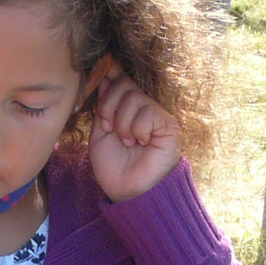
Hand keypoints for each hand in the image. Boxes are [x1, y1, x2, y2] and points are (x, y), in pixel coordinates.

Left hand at [88, 69, 181, 202]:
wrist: (128, 192)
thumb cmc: (114, 167)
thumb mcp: (99, 133)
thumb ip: (102, 106)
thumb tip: (104, 77)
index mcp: (125, 108)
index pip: (119, 78)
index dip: (109, 73)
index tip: (98, 73)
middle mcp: (142, 108)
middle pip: (124, 84)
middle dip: (108, 105)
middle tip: (108, 128)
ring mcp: (156, 115)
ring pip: (134, 97)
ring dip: (122, 122)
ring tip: (126, 141)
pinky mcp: (167, 125)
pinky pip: (148, 112)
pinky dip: (137, 129)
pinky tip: (141, 143)